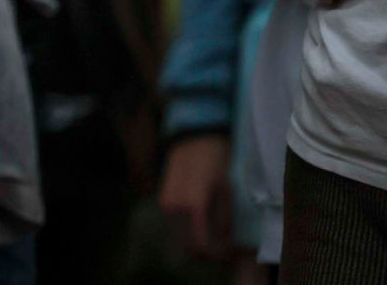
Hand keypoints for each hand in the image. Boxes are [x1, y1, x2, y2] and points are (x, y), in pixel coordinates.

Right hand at [157, 132, 233, 261]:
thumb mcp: (226, 191)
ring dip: (196, 243)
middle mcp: (174, 208)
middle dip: (206, 253)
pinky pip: (175, 226)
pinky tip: (203, 225)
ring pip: (179, 238)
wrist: (195, 138)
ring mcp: (165, 204)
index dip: (217, 254)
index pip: (201, 245)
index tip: (230, 252)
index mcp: (192, 206)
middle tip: (223, 248)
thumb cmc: (216, 162)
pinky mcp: (163, 200)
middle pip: (187, 247)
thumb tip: (225, 241)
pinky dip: (188, 233)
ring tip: (215, 237)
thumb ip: (224, 219)